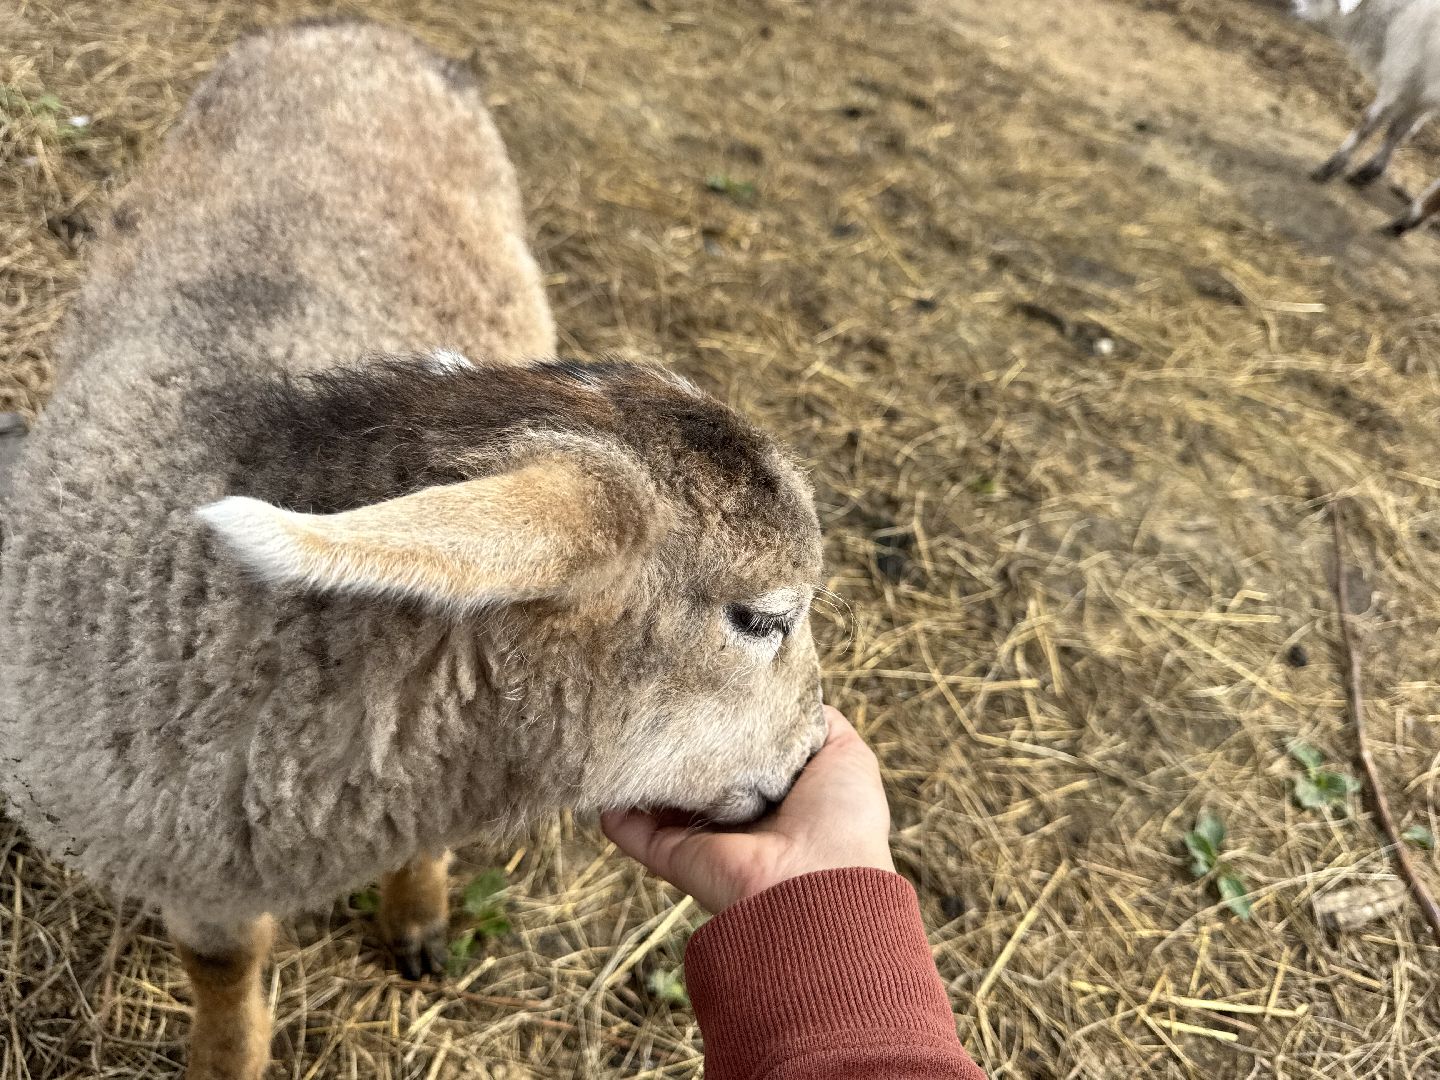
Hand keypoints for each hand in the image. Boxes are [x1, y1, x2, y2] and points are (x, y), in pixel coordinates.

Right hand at [601, 706, 894, 912]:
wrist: (820, 881)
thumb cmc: (841, 815)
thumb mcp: (845, 752)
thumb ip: (813, 722)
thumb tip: (788, 693)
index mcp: (778, 792)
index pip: (741, 751)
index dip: (725, 720)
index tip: (704, 681)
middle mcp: (739, 815)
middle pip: (697, 772)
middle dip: (679, 739)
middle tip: (658, 696)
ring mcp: (704, 838)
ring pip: (660, 799)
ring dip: (643, 767)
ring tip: (624, 721)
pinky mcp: (676, 857)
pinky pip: (633, 831)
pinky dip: (614, 807)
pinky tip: (602, 770)